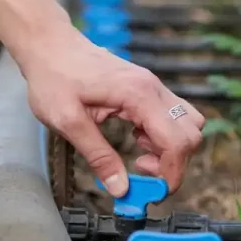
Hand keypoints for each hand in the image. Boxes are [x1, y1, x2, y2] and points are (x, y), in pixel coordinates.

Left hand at [16, 26, 205, 196]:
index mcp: (139, 96)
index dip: (171, 173)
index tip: (153, 193)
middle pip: (191, 134)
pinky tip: (136, 137)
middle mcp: (154, 89)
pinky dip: (163, 135)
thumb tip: (120, 189)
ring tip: (138, 154)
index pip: (177, 141)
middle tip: (140, 172)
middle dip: (173, 162)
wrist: (50, 46)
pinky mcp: (149, 88)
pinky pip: (174, 116)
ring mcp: (154, 87)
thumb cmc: (54, 78)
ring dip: (170, 148)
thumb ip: (98, 156)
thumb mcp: (68, 122)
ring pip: (188, 124)